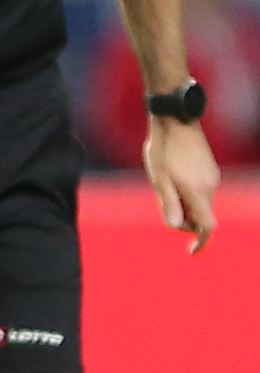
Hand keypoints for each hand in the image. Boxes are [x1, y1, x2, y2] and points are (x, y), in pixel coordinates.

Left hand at [144, 117, 218, 252]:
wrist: (175, 120)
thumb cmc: (163, 149)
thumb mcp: (159, 179)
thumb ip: (169, 203)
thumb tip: (177, 225)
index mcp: (199, 191)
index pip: (207, 225)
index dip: (201, 241)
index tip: (191, 252)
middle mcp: (211, 185)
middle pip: (201, 215)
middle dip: (183, 218)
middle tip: (161, 200)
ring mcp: (212, 176)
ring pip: (199, 202)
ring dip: (183, 203)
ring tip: (163, 182)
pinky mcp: (209, 168)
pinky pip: (199, 190)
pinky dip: (187, 193)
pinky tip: (171, 176)